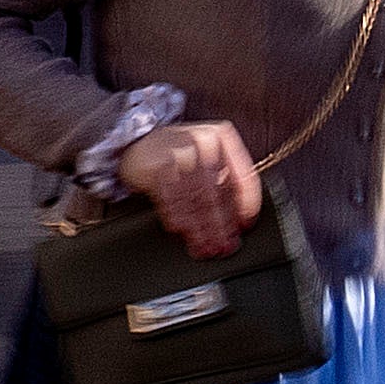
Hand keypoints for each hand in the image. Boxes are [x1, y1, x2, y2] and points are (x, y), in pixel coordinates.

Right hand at [114, 121, 260, 260]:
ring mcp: (178, 152)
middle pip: (217, 191)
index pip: (243, 176)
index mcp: (223, 137)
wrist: (138, 141)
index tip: (244, 226)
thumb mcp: (208, 157)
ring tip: (204, 246)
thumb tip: (239, 219)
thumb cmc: (179, 153)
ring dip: (199, 227)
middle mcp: (203, 141)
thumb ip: (226, 180)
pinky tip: (181, 230)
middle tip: (223, 246)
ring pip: (194, 198)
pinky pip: (171, 198)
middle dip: (220, 224)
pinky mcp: (156, 164)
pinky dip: (177, 217)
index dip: (246, 205)